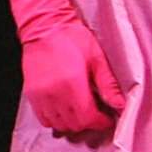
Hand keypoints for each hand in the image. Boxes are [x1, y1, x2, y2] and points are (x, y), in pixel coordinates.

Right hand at [0, 0, 124, 133]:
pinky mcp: (31, 94)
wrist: (44, 26)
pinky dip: (56, 120)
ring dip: (72, 124)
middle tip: (98, 115)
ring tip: (83, 113)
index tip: (108, 119)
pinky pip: (43, 118)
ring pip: (57, 124)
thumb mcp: (97, 58)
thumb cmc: (72, 38)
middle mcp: (53, 94)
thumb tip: (120, 104)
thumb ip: (108, 84)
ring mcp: (40, 95)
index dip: (100, 122)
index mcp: (71, 85)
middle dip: (88, 123)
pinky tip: (66, 110)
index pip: (87, 118)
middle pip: (73, 125)